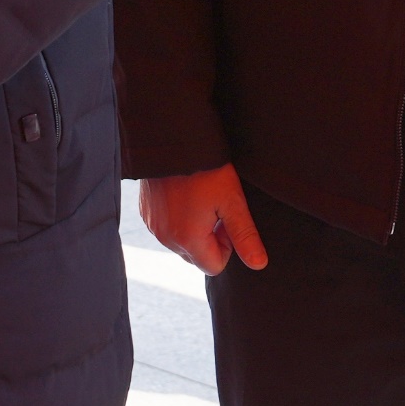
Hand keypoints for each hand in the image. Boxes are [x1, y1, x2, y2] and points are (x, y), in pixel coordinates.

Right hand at [140, 166, 270, 274]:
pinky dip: (177, 218)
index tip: (226, 218)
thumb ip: (245, 236)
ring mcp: (152, 225)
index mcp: (188, 240)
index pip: (214, 266)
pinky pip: (166, 228)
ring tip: (200, 198)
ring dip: (193, 229)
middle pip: (196, 256)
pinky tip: (184, 193)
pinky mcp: (145, 212)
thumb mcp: (232, 201)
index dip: (227, 245)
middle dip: (209, 239)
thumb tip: (259, 264)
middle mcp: (166, 238)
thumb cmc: (206, 169)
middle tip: (215, 207)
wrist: (171, 139)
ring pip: (181, 243)